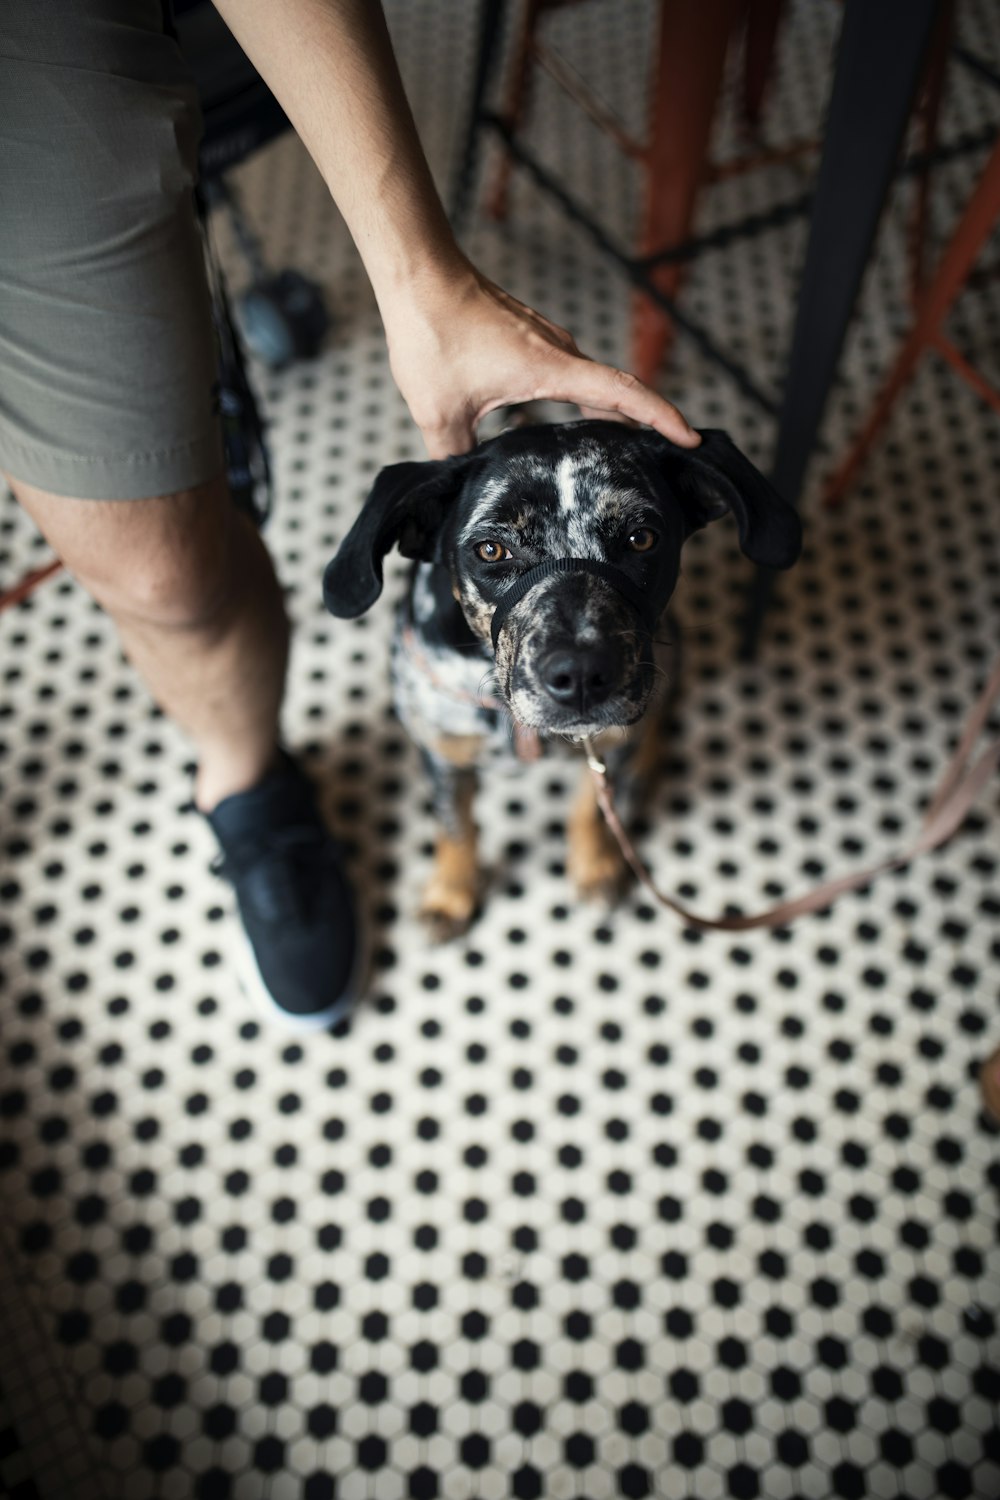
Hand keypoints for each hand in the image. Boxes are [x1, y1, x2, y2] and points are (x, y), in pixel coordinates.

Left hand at [382, 261, 700, 458]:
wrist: (418, 275)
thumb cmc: (432, 333)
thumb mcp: (439, 412)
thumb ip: (454, 456)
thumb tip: (458, 486)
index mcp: (551, 369)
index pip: (623, 394)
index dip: (661, 417)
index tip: (689, 437)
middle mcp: (559, 352)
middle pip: (617, 391)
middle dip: (645, 423)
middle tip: (664, 458)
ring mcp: (545, 343)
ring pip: (590, 383)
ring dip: (608, 414)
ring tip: (618, 451)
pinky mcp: (529, 339)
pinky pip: (567, 375)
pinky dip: (578, 401)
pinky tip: (558, 427)